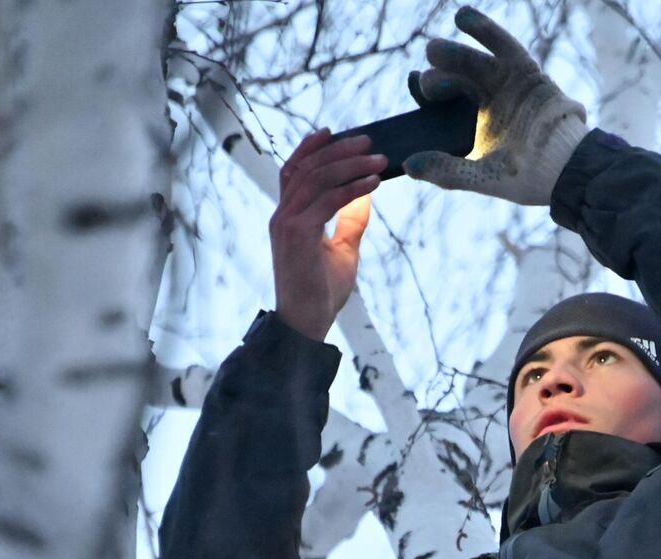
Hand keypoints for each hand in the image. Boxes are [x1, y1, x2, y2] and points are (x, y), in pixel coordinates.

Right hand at [270, 129, 384, 340]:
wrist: (307, 323)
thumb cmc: (321, 290)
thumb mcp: (343, 249)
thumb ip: (351, 221)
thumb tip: (366, 194)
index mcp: (287, 216)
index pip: (293, 171)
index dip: (311, 148)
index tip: (334, 132)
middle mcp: (282, 215)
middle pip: (307, 167)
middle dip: (338, 150)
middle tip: (369, 141)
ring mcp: (286, 223)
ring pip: (316, 178)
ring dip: (349, 164)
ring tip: (378, 160)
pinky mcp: (297, 234)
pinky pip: (327, 201)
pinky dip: (351, 188)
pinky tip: (373, 182)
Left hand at [405, 7, 587, 205]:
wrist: (566, 169)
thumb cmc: (528, 177)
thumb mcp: (482, 175)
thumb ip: (447, 170)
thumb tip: (409, 164)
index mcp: (474, 123)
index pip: (444, 101)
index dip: (427, 91)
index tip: (414, 83)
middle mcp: (488, 99)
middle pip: (455, 78)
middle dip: (438, 77)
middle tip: (427, 82)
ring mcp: (506, 83)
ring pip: (473, 60)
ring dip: (453, 53)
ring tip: (434, 50)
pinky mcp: (525, 70)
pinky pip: (503, 45)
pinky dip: (484, 29)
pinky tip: (463, 17)